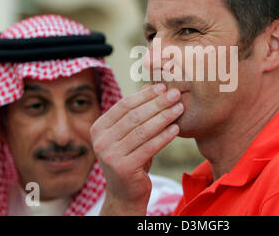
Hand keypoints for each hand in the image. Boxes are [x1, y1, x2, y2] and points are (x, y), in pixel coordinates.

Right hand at [90, 83, 183, 214]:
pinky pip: (149, 147)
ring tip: (179, 108)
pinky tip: (176, 129)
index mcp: (99, 128)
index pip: (124, 105)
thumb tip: (151, 85)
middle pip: (134, 116)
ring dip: (164, 117)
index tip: (163, 86)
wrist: (125, 193)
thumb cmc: (130, 158)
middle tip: (176, 94)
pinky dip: (164, 137)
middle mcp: (100, 141)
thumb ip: (137, 112)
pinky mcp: (124, 168)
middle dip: (158, 103)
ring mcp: (110, 155)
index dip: (145, 95)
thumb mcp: (130, 134)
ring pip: (143, 130)